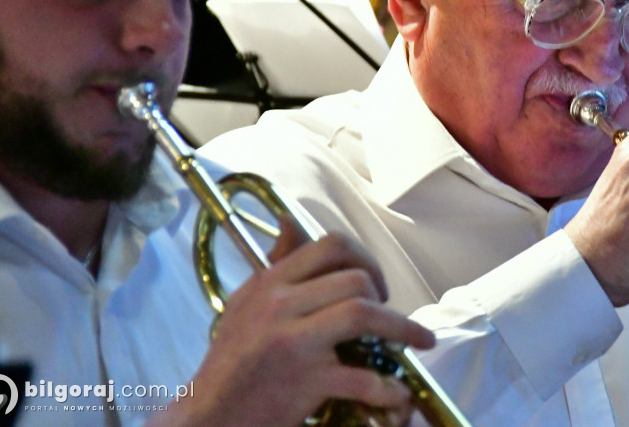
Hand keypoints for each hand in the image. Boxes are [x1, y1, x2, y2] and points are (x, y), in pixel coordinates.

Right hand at [158, 225, 434, 426]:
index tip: (372, 282)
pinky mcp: (304, 382)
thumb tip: (291, 221)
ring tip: (419, 342)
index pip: (330, 244)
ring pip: (363, 313)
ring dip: (401, 328)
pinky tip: (396, 392)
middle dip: (384, 294)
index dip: (364, 257)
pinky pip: (361, 377)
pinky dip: (388, 387)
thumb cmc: (231, 362)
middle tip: (387, 314)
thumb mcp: (247, 303)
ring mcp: (292, 342)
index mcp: (269, 282)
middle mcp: (280, 305)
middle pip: (354, 278)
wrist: (208, 415)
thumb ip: (277, 265)